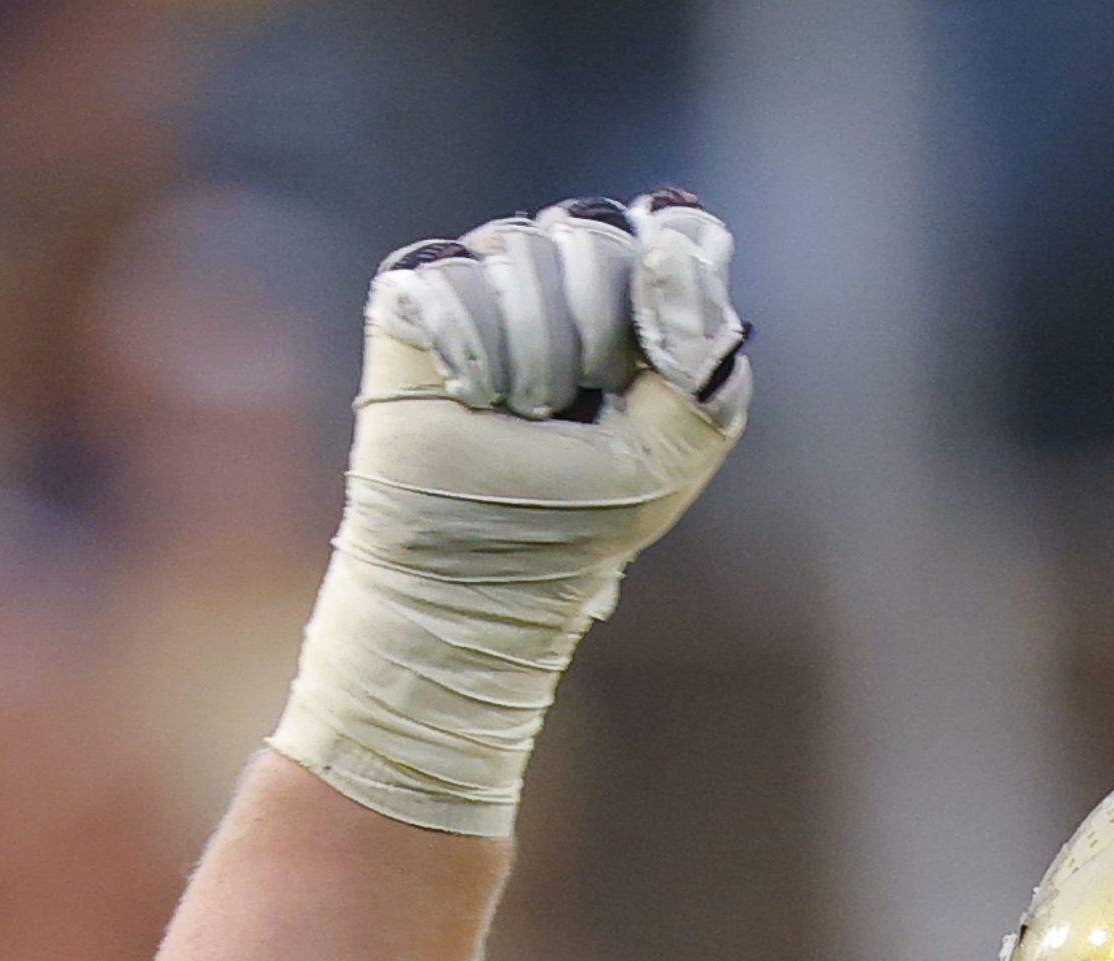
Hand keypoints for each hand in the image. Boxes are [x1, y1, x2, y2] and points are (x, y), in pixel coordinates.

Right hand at [270, 194, 751, 836]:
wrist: (471, 579)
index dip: (661, 292)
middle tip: (570, 410)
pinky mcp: (414, 292)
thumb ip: (698, 346)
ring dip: (532, 362)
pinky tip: (467, 399)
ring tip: (517, 416)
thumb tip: (679, 228)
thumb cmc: (574, 522)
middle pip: (597, 235)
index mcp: (633, 305)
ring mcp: (485, 277)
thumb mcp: (671, 449)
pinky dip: (470, 356)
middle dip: (594, 340)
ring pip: (524, 251)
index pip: (669, 236)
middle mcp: (559, 274)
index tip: (639, 372)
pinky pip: (454, 278)